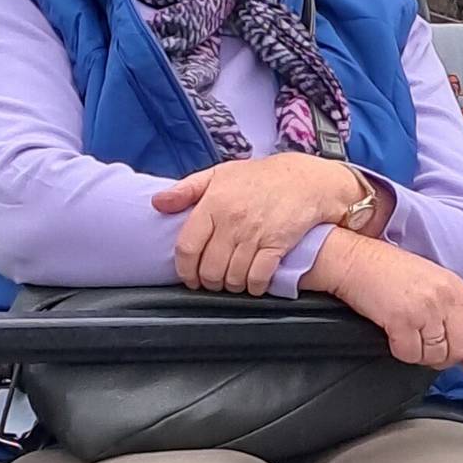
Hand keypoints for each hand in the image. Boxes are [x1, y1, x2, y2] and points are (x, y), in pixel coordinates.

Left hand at [151, 156, 381, 295]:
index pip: (187, 247)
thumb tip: (157, 203)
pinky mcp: (277, 245)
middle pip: (209, 268)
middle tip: (211, 283)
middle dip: (208, 282)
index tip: (189, 277)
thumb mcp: (219, 174)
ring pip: (232, 276)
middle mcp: (231, 220)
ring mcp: (255, 234)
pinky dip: (253, 287)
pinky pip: (258, 277)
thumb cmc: (260, 177)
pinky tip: (252, 285)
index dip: (185, 269)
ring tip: (231, 282)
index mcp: (213, 203)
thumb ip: (186, 189)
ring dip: (230, 286)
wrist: (305, 180)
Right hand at [307, 232, 462, 367]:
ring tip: (410, 341)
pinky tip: (395, 338)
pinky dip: (402, 353)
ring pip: (437, 355)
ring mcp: (425, 309)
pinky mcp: (402, 320)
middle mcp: (445, 297)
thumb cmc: (386, 270)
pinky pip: (411, 355)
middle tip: (430, 353)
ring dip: (422, 356)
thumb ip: (451, 306)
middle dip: (446, 358)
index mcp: (456, 286)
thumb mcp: (431, 279)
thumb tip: (460, 338)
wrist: (354, 260)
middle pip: (461, 347)